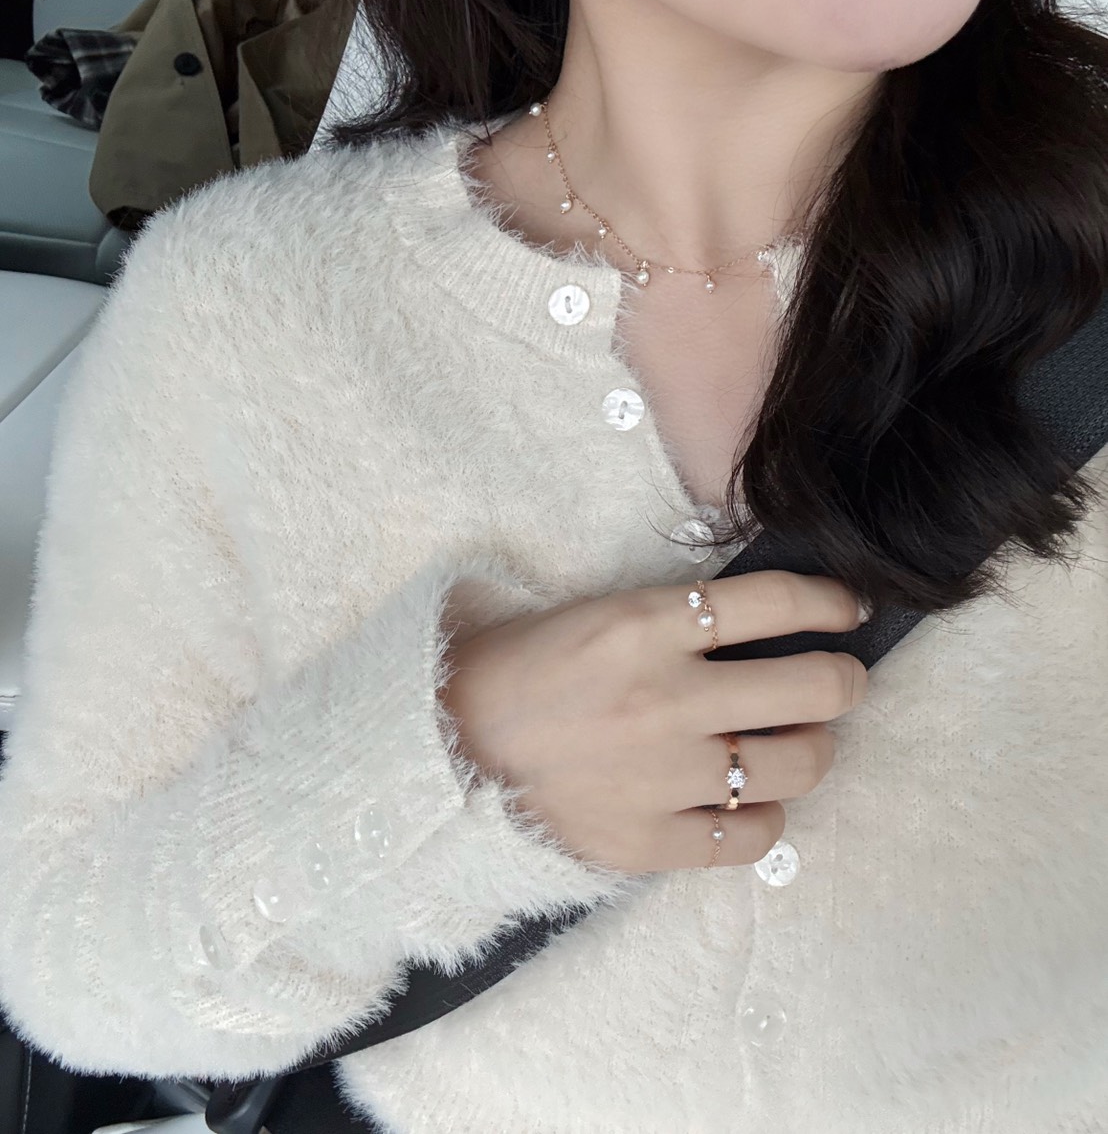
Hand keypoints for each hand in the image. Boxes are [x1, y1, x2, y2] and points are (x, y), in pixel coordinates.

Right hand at [439, 570, 867, 872]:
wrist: (441, 749)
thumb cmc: (517, 668)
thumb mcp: (594, 611)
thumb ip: (675, 613)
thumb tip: (762, 617)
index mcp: (645, 626)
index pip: (774, 601)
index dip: (829, 601)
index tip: (847, 607)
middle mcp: (666, 699)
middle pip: (810, 687)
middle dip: (843, 679)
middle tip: (839, 679)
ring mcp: (662, 777)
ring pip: (796, 764)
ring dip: (815, 747)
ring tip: (801, 741)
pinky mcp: (647, 842)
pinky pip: (750, 837)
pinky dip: (766, 817)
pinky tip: (753, 801)